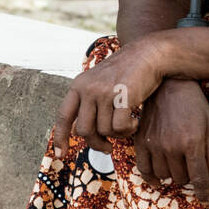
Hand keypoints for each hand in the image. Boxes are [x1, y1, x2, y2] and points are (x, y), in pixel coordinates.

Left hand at [52, 38, 163, 156]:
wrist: (148, 54)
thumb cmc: (126, 72)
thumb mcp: (99, 83)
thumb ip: (88, 104)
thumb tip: (78, 132)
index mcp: (79, 85)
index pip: (64, 116)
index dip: (61, 137)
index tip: (61, 154)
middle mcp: (88, 89)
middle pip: (84, 130)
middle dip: (97, 143)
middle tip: (107, 148)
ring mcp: (105, 92)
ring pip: (105, 131)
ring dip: (118, 134)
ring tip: (128, 124)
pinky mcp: (122, 97)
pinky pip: (120, 128)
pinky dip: (129, 130)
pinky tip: (136, 122)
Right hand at [133, 79, 208, 204]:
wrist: (169, 86)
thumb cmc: (194, 105)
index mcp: (192, 143)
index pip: (199, 178)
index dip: (204, 193)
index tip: (206, 201)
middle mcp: (172, 147)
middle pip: (181, 179)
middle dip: (190, 176)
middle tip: (192, 165)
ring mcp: (154, 145)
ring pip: (164, 176)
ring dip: (173, 174)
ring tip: (178, 162)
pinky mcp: (141, 142)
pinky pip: (144, 170)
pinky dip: (152, 177)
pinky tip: (158, 178)